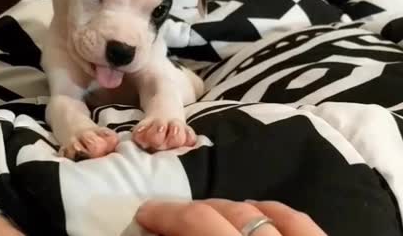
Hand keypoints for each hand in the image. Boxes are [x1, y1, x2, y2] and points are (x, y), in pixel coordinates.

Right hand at [136, 199, 326, 235]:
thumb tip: (159, 233)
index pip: (197, 225)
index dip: (165, 216)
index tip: (144, 215)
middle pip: (221, 215)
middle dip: (186, 212)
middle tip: (164, 216)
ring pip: (255, 213)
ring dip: (223, 209)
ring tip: (204, 213)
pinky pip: (297, 220)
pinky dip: (270, 210)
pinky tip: (254, 208)